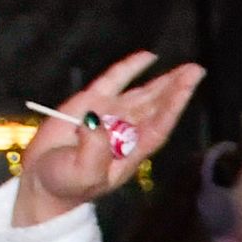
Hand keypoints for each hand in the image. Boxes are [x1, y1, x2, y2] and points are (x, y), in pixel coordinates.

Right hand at [11, 53, 205, 227]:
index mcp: (132, 150)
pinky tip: (148, 57)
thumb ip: (93, 152)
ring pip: (142, 93)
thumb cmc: (68, 184)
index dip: (173, 106)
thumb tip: (97, 123)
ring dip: (163, 80)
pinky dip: (129, 68)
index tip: (187, 88)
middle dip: (176, 88)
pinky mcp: (91, 102)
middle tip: (196, 70)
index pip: (159, 125)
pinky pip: (114, 81)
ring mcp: (111, 113)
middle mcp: (127, 130)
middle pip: (157, 106)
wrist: (45, 181)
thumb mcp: (83, 174)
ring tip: (187, 68)